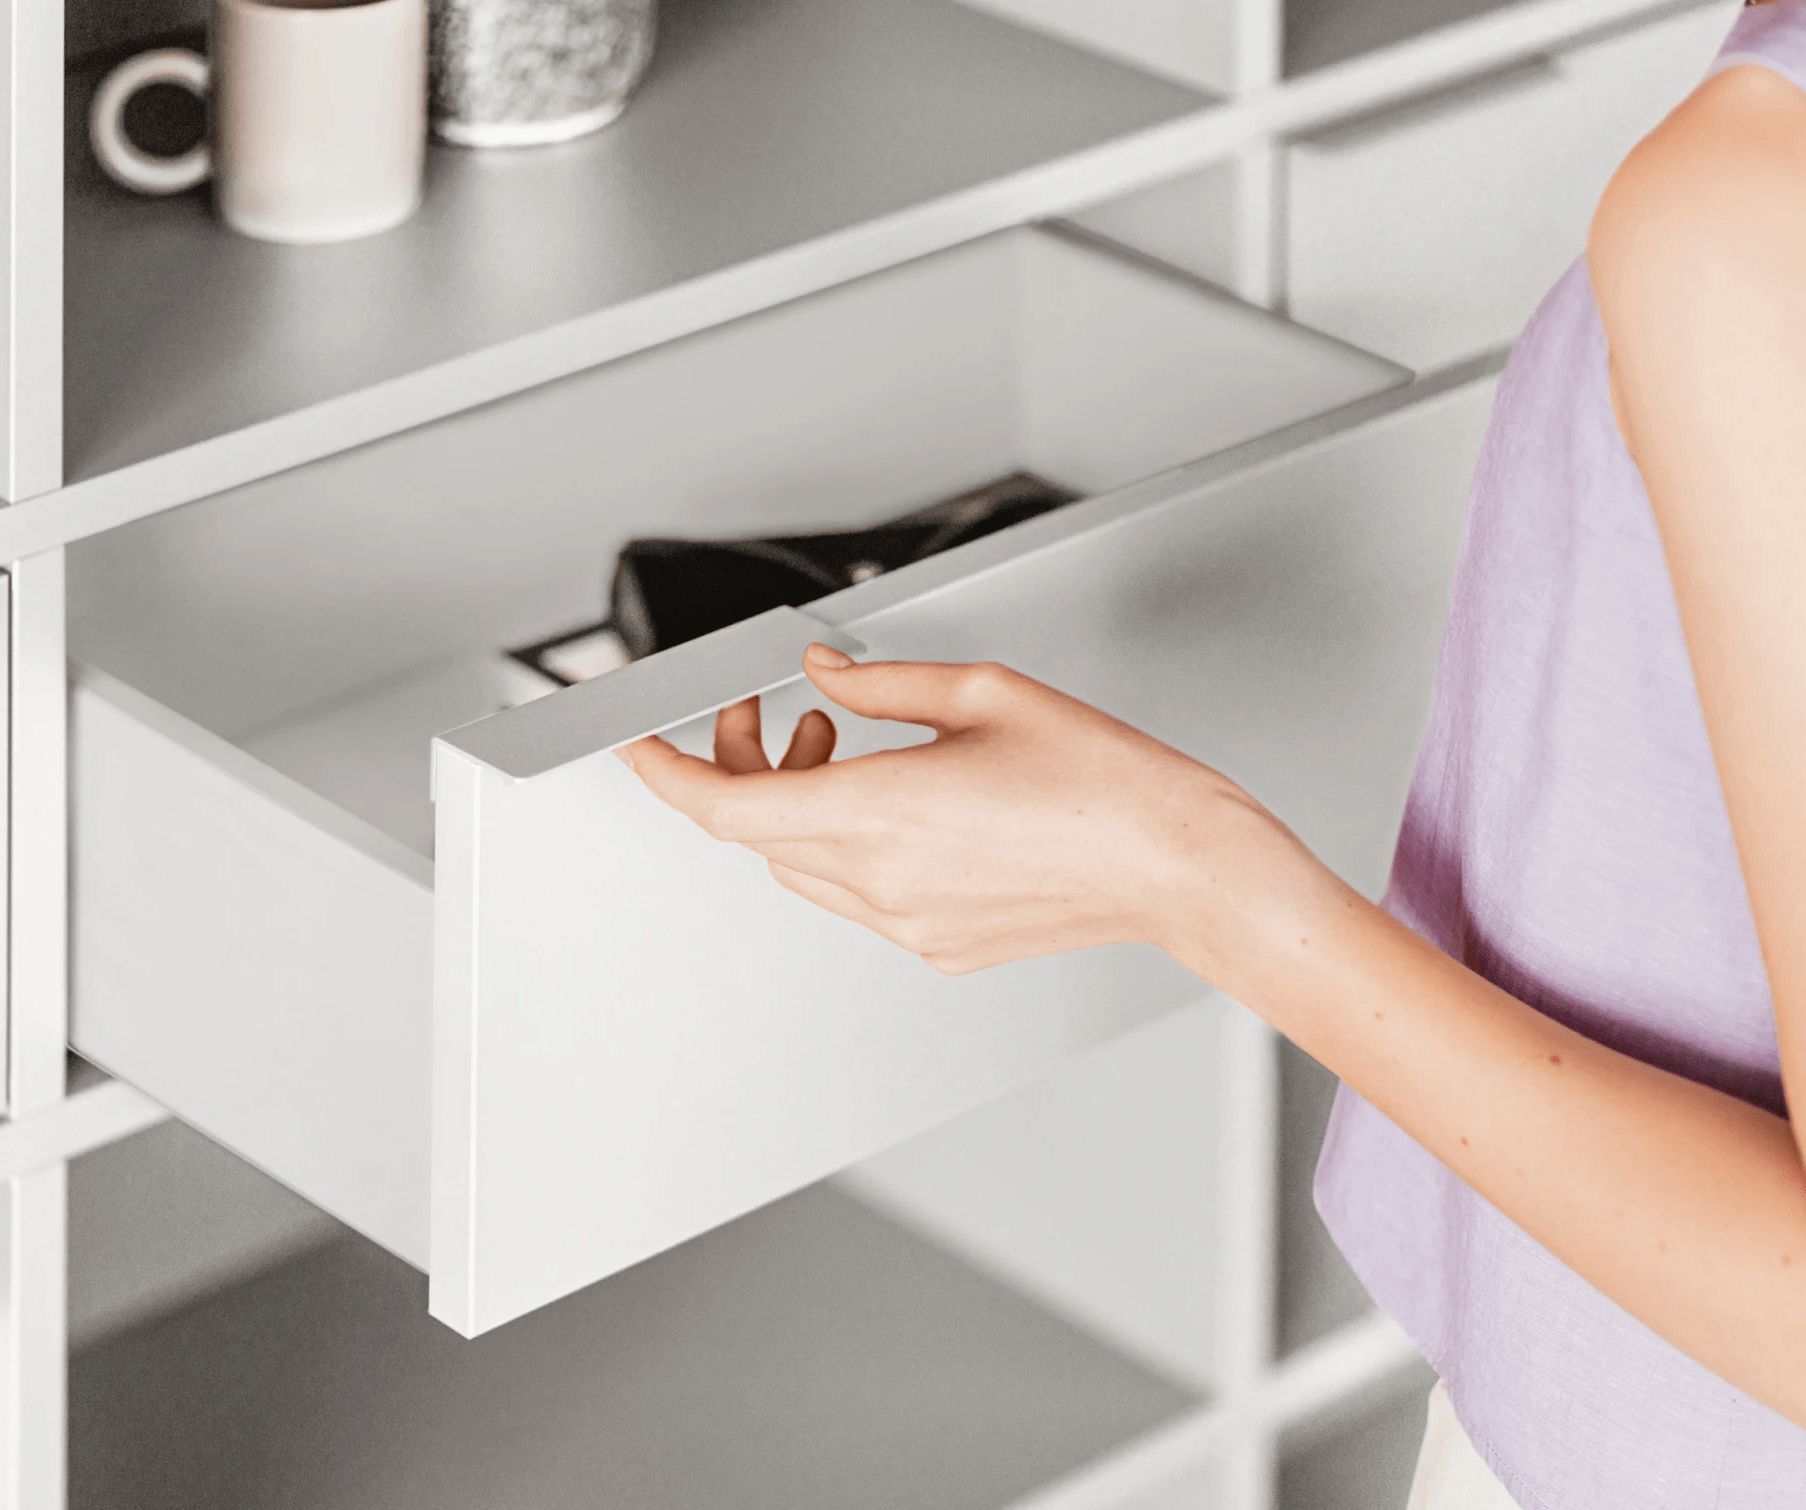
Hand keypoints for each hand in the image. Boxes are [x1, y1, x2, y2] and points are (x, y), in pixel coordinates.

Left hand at [618, 643, 1320, 976]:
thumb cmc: (1107, 783)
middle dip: (743, 766)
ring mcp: (907, 925)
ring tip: (842, 741)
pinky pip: (857, 894)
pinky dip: (845, 841)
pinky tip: (893, 794)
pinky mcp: (938, 946)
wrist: (1181, 866)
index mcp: (881, 813)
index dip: (666, 773)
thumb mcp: (985, 694)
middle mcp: (881, 882)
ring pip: (801, 864)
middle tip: (773, 711)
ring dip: (797, 802)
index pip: (725, 807)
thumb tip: (825, 675)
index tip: (637, 744)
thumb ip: (883, 682)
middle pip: (758, 832)